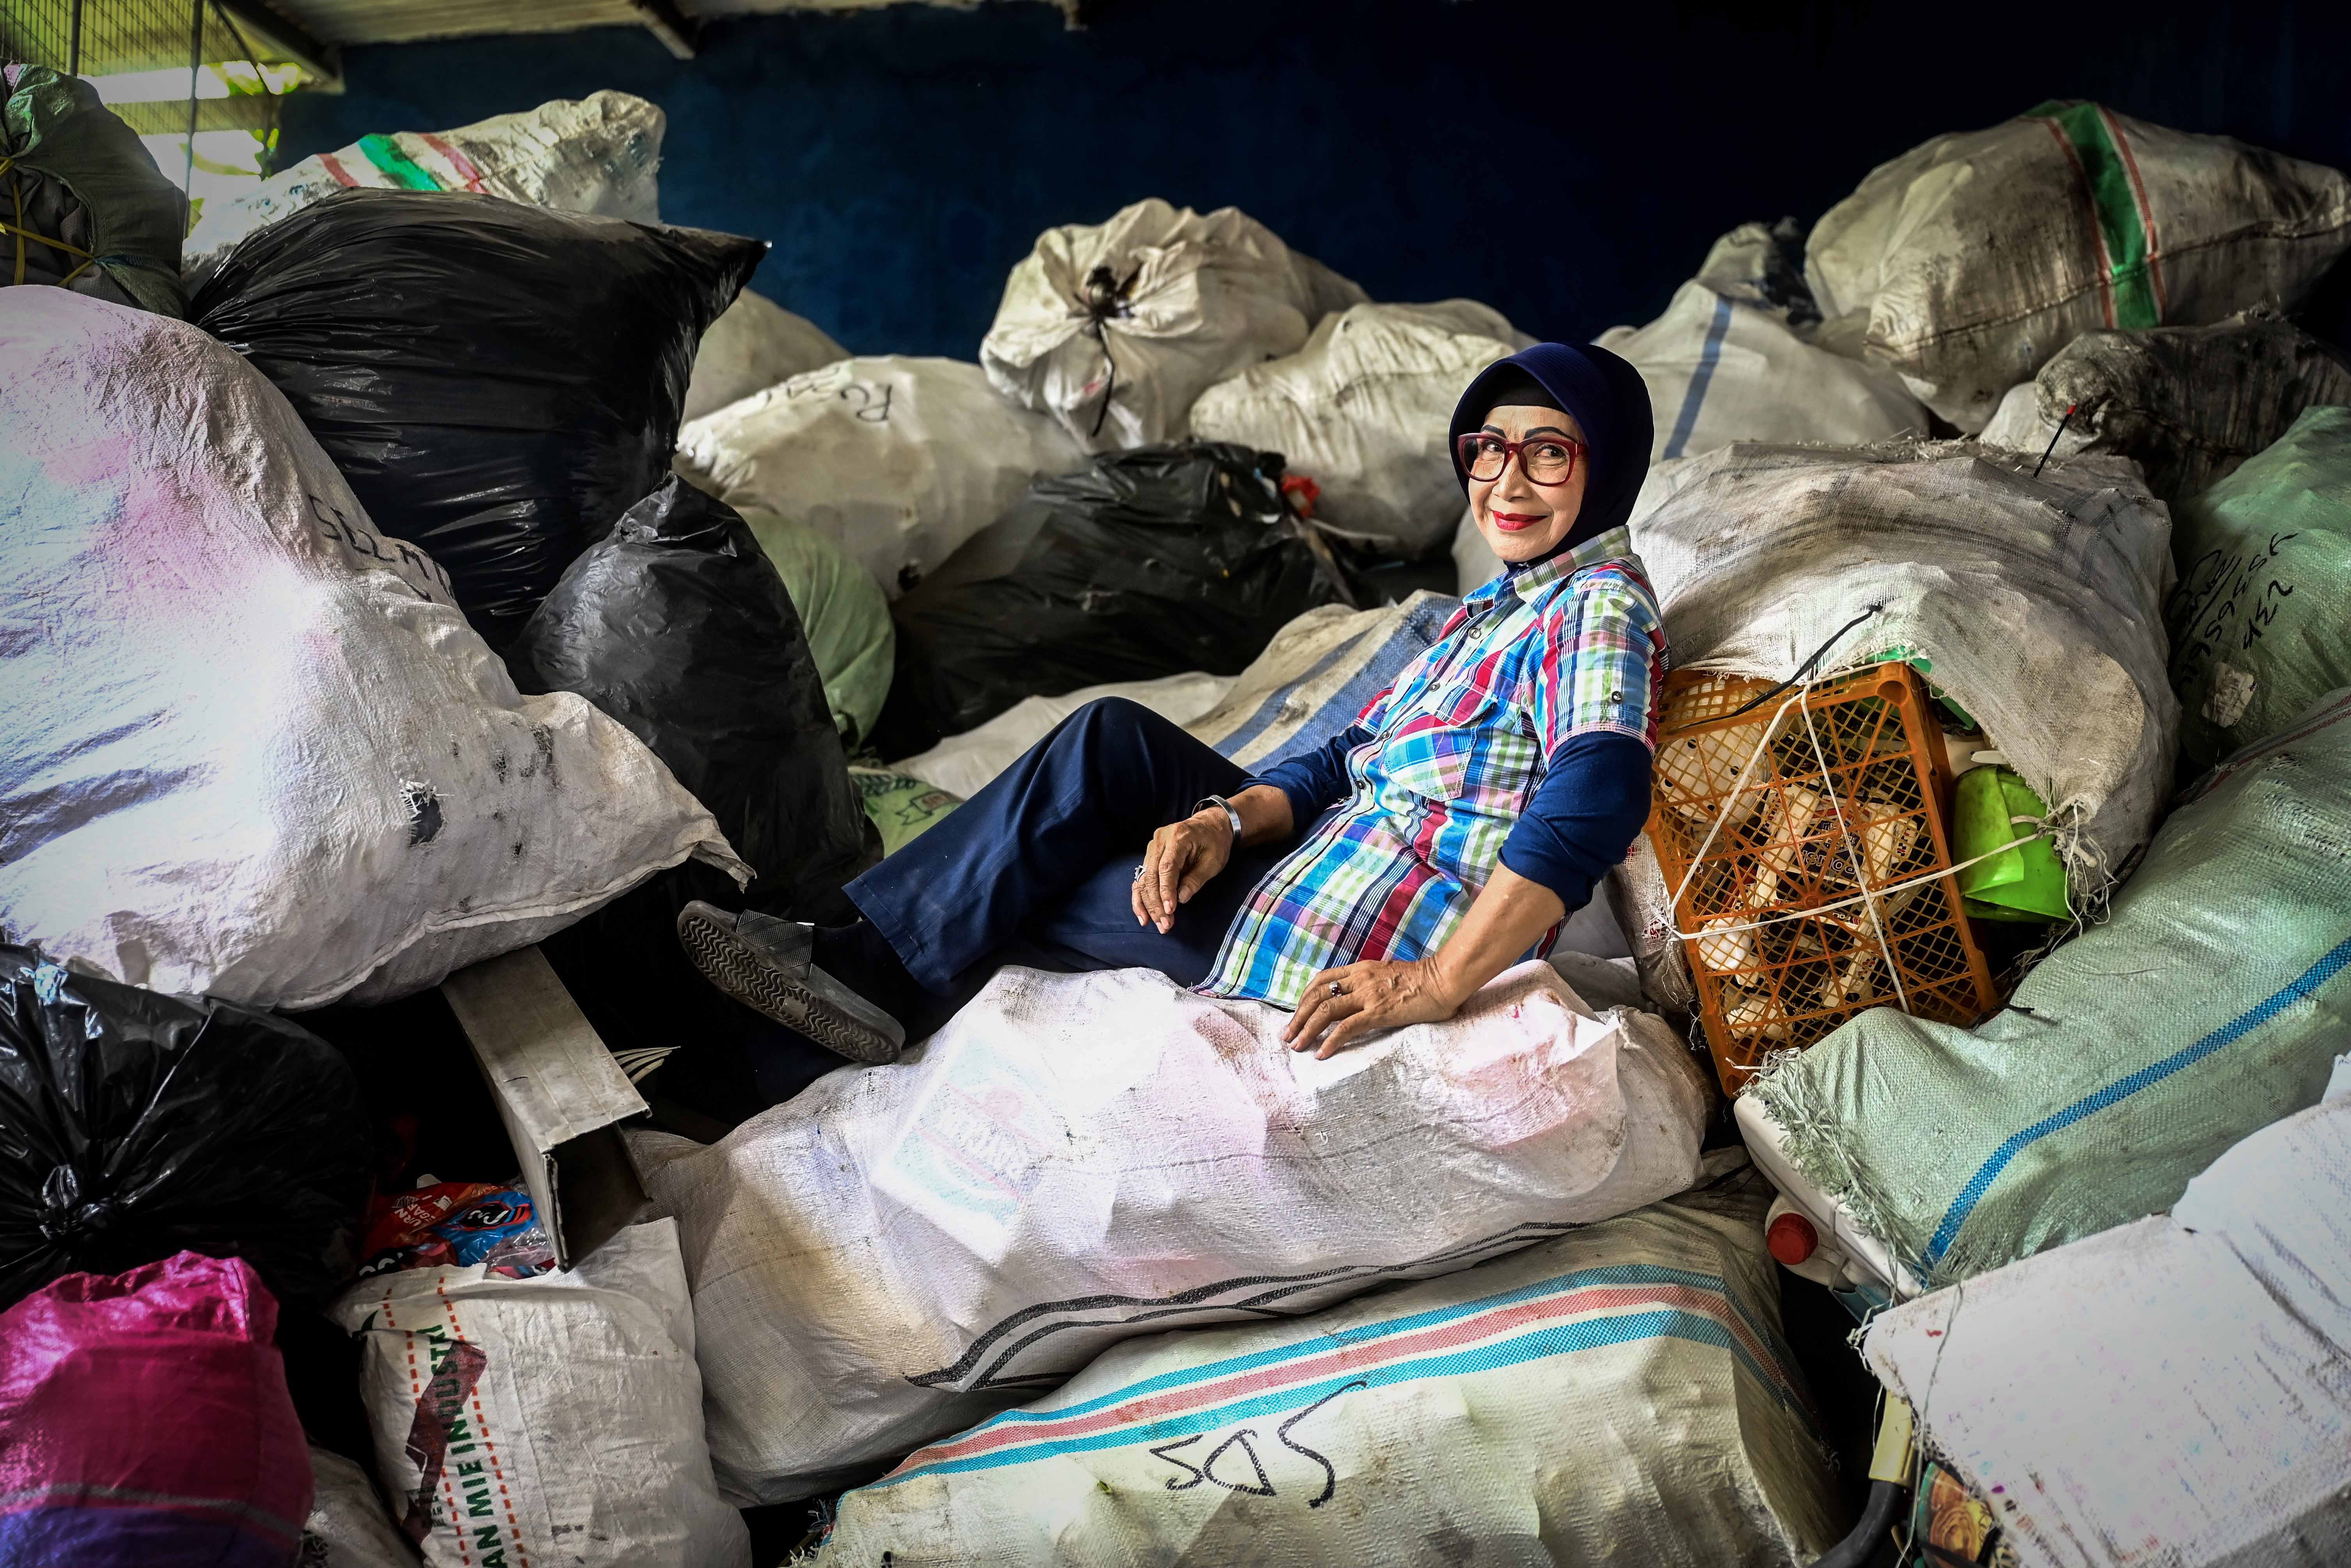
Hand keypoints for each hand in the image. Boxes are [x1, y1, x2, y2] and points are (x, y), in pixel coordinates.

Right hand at [1132, 810, 1234, 932]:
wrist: (1210, 825)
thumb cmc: (1214, 842)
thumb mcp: (1213, 861)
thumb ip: (1196, 879)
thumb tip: (1180, 899)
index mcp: (1177, 837)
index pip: (1167, 867)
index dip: (1166, 891)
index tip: (1169, 911)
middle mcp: (1160, 840)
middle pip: (1152, 875)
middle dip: (1156, 903)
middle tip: (1164, 925)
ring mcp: (1152, 847)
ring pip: (1144, 879)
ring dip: (1148, 904)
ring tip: (1155, 924)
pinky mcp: (1150, 855)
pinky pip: (1142, 878)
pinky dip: (1141, 897)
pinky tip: (1142, 914)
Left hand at [1282, 958, 1464, 1058]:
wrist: (1444, 979)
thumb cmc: (1422, 980)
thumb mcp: (1388, 974)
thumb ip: (1370, 982)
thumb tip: (1357, 997)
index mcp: (1360, 969)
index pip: (1321, 980)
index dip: (1304, 998)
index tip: (1296, 1014)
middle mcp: (1359, 979)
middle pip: (1317, 995)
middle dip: (1298, 1016)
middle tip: (1287, 1035)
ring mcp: (1368, 995)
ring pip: (1326, 1011)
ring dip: (1307, 1029)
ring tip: (1297, 1046)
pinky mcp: (1379, 1011)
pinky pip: (1347, 1027)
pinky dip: (1331, 1041)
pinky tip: (1322, 1053)